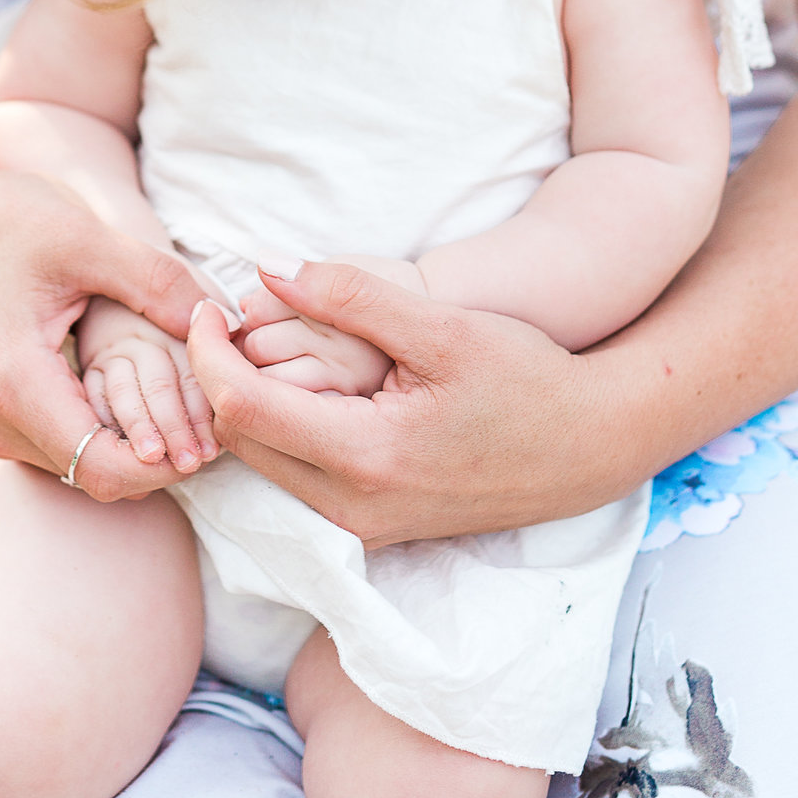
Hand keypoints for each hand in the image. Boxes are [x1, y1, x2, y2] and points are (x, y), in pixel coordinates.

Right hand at [0, 160, 207, 500]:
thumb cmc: (10, 221)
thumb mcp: (92, 241)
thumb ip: (160, 285)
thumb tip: (225, 323)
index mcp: (16, 385)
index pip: (103, 468)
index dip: (168, 464)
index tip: (216, 433)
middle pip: (99, 476)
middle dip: (166, 458)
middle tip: (219, 420)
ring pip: (86, 468)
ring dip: (144, 448)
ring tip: (198, 407)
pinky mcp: (4, 415)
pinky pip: (70, 446)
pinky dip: (119, 433)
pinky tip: (158, 396)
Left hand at [188, 263, 632, 545]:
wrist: (590, 446)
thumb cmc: (529, 379)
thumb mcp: (446, 327)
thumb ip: (353, 296)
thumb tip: (266, 270)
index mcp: (366, 457)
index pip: (241, 406)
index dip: (207, 350)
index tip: (210, 304)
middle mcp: (351, 508)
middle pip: (240, 440)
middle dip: (217, 377)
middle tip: (225, 319)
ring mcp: (361, 527)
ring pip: (263, 464)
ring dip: (246, 404)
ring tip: (256, 345)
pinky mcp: (372, 528)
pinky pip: (297, 478)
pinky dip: (280, 428)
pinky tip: (300, 385)